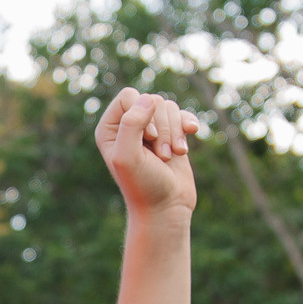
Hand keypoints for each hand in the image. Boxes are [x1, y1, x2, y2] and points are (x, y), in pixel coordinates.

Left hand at [96, 89, 199, 214]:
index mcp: (110, 128)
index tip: (149, 139)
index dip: (143, 113)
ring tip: (173, 155)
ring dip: (175, 131)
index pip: (129, 96)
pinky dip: (187, 123)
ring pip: (168, 107)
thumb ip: (131, 124)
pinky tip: (192, 132)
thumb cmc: (143, 185)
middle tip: (162, 155)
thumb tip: (149, 99)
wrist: (165, 207)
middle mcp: (127, 125)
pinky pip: (181, 114)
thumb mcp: (128, 156)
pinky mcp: (170, 134)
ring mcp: (150, 129)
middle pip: (151, 100)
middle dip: (163, 126)